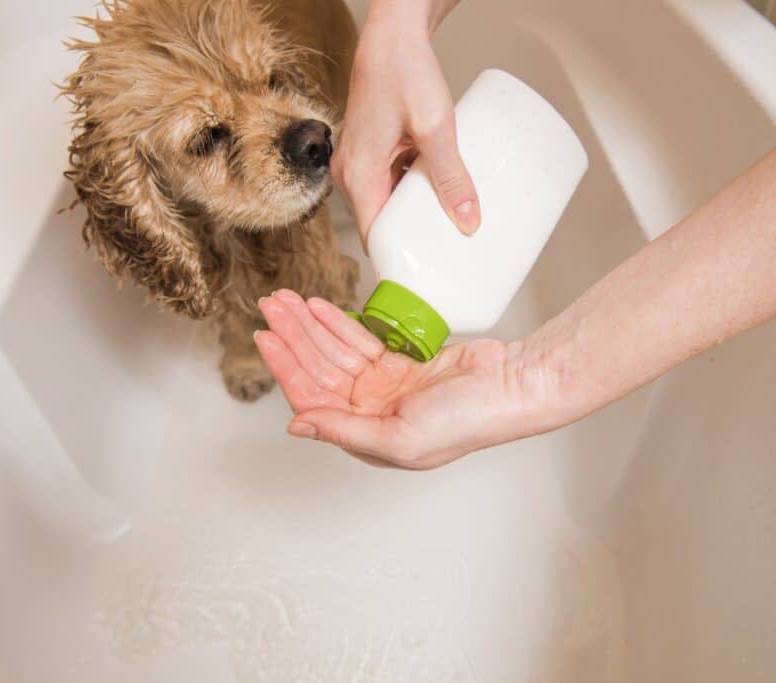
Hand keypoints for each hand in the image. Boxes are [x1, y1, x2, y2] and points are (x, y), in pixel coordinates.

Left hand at [253, 290, 551, 468]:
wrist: (510, 388)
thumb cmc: (466, 422)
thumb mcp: (398, 436)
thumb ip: (344, 429)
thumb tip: (297, 426)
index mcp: (366, 436)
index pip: (312, 399)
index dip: (285, 368)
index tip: (265, 339)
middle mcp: (370, 413)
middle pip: (318, 370)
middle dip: (292, 338)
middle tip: (269, 307)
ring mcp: (385, 387)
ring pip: (334, 351)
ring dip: (310, 326)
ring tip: (286, 299)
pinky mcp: (401, 363)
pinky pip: (360, 341)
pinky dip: (338, 322)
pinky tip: (318, 306)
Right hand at [332, 0, 479, 245]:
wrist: (393, 35)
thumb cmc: (404, 72)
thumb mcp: (435, 128)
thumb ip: (452, 176)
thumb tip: (468, 222)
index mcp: (358, 176)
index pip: (375, 240)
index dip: (399, 264)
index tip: (424, 284)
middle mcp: (350, 174)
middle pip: (381, 226)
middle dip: (412, 245)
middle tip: (446, 261)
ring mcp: (358, 163)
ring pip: (387, 206)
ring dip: (413, 220)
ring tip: (447, 236)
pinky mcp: (371, 152)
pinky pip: (389, 186)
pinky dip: (411, 196)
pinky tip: (438, 198)